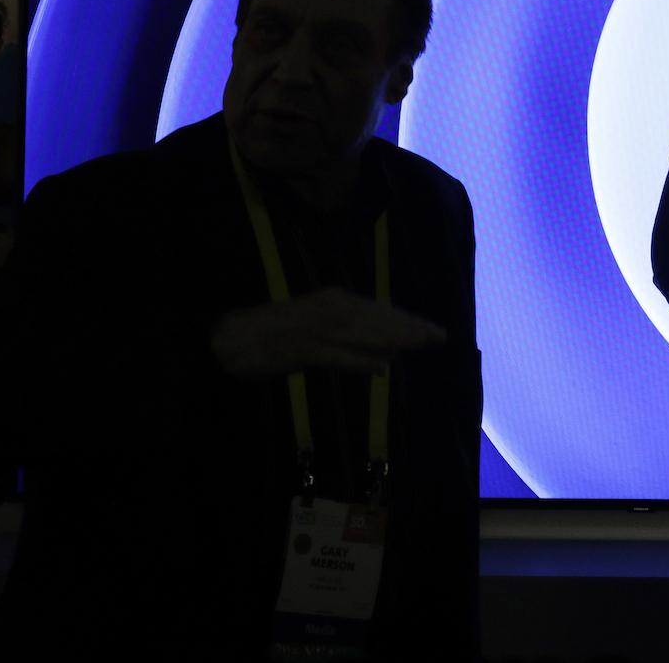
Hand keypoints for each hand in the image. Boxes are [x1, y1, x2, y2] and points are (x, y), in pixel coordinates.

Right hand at [210, 287, 446, 379]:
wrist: (229, 335)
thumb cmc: (273, 334)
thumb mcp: (318, 333)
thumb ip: (350, 343)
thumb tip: (385, 358)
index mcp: (332, 301)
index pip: (378, 311)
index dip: (407, 321)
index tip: (433, 330)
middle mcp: (328, 310)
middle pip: (376, 319)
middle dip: (408, 327)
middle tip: (440, 337)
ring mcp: (313, 328)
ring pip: (361, 333)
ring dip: (392, 338)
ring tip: (420, 345)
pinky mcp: (298, 348)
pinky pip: (334, 356)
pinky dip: (358, 361)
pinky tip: (380, 368)